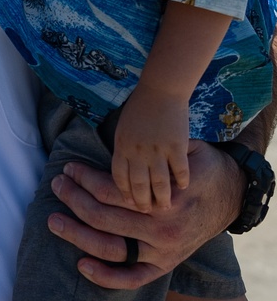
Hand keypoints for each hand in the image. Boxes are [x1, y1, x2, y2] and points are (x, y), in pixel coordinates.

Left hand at [48, 139, 243, 289]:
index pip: (113, 190)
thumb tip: (125, 141)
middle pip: (103, 216)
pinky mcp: (163, 266)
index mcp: (167, 198)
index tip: (69, 168)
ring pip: (109, 247)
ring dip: (75, 234)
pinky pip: (130, 279)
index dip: (85, 178)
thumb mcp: (188, 150)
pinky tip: (80, 265)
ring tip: (53, 220)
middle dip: (73, 199)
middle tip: (57, 185)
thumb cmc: (204, 168)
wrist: (234, 197)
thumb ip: (157, 151)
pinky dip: (104, 277)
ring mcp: (163, 251)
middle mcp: (163, 228)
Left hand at [111, 86, 190, 209]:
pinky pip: (179, 170)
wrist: (161, 88)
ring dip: (161, 197)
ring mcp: (157, 150)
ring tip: (165, 207)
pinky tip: (183, 188)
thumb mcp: (124, 129)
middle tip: (147, 211)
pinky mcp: (176, 146)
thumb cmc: (141, 107)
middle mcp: (137, 152)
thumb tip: (123, 173)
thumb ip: (124, 151)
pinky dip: (181, 181)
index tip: (128, 203)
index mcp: (122, 147)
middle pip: (137, 185)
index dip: (124, 193)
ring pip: (158, 183)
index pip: (118, 179)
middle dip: (141, 202)